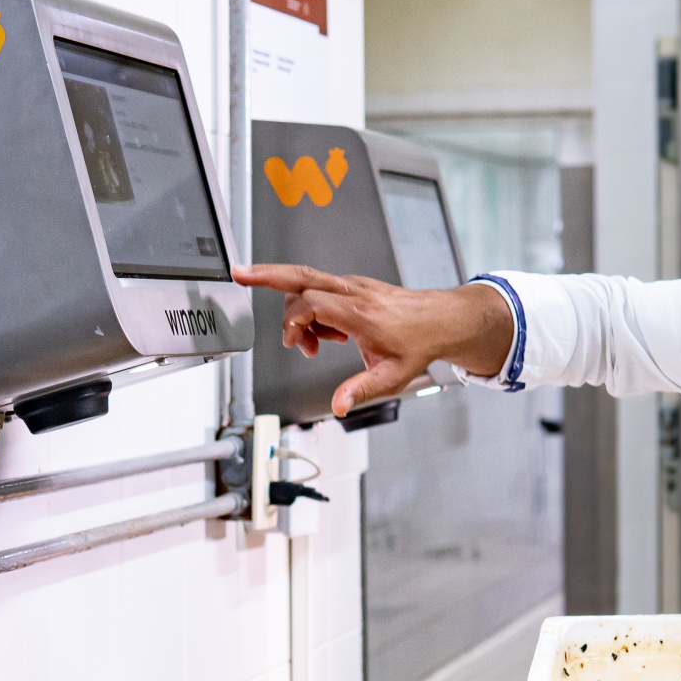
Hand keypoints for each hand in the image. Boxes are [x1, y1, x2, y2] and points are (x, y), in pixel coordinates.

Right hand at [232, 264, 516, 416]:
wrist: (440, 320)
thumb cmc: (418, 345)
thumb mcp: (391, 376)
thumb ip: (361, 390)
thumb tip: (338, 406)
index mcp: (361, 313)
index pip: (313, 303)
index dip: (294, 322)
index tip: (296, 345)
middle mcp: (353, 293)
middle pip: (302, 275)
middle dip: (268, 275)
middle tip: (240, 274)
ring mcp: (352, 286)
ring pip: (308, 280)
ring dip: (295, 310)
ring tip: (311, 345)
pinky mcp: (351, 286)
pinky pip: (320, 289)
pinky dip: (311, 310)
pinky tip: (326, 336)